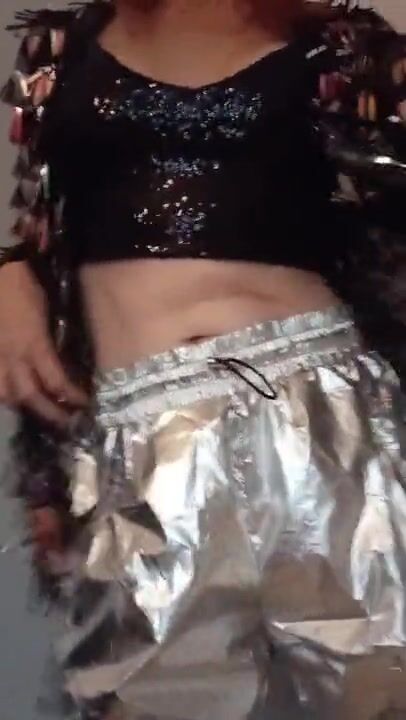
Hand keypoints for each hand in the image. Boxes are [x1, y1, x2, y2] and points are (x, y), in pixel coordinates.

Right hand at [0, 261, 86, 424]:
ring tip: (34, 408)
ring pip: (4, 394)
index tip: (85, 404)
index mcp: (34, 344)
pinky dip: (1, 390)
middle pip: (30, 397)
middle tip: (66, 423)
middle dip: (50, 413)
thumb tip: (63, 355)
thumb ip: (52, 336)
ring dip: (20, 404)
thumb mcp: (46, 309)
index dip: (72, 397)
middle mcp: (12, 356)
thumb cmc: (23, 283)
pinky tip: (8, 392)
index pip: (56, 382)